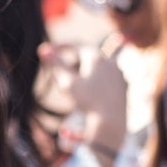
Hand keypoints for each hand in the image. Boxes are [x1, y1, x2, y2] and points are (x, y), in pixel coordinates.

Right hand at [37, 41, 127, 166]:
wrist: (111, 122)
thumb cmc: (87, 102)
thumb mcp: (67, 83)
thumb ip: (56, 65)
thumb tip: (43, 49)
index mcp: (96, 57)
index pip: (76, 44)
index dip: (61, 46)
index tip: (49, 50)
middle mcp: (110, 61)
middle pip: (88, 55)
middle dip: (73, 60)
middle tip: (61, 69)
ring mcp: (119, 73)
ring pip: (98, 66)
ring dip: (85, 70)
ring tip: (75, 82)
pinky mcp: (123, 85)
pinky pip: (107, 76)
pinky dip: (96, 79)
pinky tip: (90, 91)